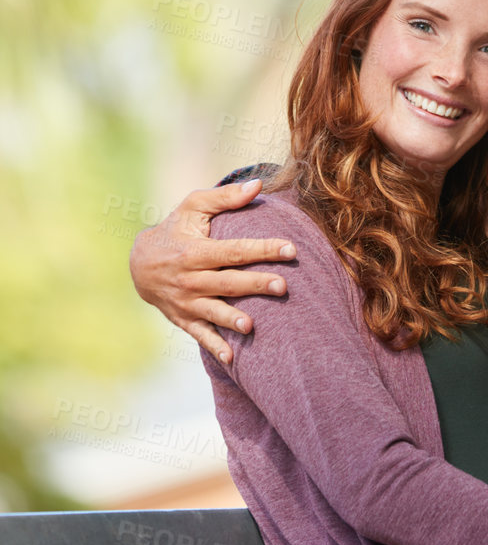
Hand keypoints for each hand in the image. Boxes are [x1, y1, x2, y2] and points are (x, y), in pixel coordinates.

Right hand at [128, 179, 296, 365]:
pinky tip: (231, 359)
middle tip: (283, 286)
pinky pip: (199, 334)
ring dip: (233, 319)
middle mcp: (190, 278)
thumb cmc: (175, 228)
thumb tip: (257, 185)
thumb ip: (225, 197)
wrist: (139, 263)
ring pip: (213, 311)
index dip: (263, 249)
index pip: (235, 250)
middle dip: (256, 284)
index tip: (291, 248)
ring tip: (252, 326)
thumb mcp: (193, 206)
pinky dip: (214, 346)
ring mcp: (185, 301)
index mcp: (196, 250)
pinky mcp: (183, 319)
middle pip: (228, 282)